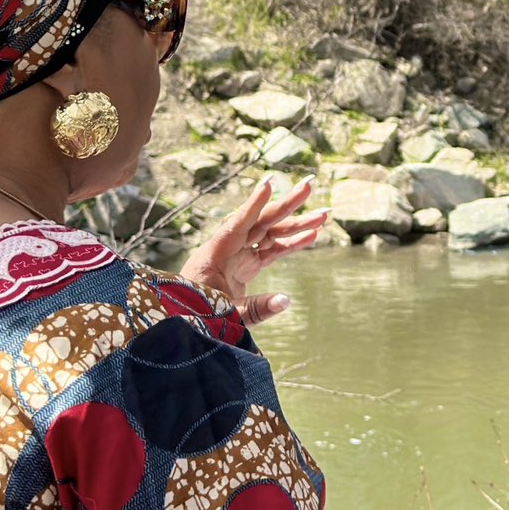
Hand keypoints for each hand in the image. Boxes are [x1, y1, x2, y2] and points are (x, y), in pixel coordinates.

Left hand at [181, 176, 329, 324]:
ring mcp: (238, 257)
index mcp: (213, 257)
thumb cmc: (196, 319)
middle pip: (260, 222)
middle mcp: (227, 251)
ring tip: (325, 214)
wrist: (182, 326)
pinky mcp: (246, 267)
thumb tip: (286, 300)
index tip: (269, 183)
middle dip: (286, 205)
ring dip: (297, 224)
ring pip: (271, 234)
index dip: (253, 206)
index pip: (235, 226)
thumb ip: (255, 309)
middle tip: (309, 185)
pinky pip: (272, 251)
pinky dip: (291, 244)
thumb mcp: (225, 317)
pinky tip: (313, 235)